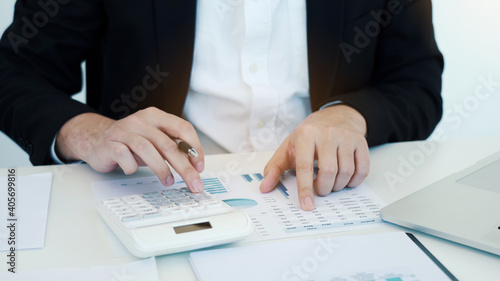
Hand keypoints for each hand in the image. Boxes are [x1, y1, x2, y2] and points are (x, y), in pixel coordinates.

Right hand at [55, 107, 204, 191]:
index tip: (199, 166)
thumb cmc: (130, 141)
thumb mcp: (154, 141)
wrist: (96, 138)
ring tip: (168, 181)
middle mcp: (141, 121)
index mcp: (156, 116)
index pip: (183, 128)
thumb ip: (172, 148)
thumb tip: (194, 165)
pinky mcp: (110, 144)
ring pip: (147, 149)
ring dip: (162, 169)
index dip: (194, 148)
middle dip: (184, 167)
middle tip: (193, 182)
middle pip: (168, 144)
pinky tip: (133, 171)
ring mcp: (124, 131)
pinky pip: (124, 156)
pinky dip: (132, 167)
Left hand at [259, 105, 369, 210]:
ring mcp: (346, 137)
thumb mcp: (288, 148)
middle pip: (329, 171)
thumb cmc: (309, 136)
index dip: (306, 189)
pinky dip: (354, 181)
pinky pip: (362, 169)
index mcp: (306, 135)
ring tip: (331, 183)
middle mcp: (327, 134)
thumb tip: (264, 188)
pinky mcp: (360, 142)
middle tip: (320, 189)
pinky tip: (346, 180)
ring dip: (338, 186)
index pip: (304, 166)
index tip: (307, 205)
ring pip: (346, 171)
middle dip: (324, 188)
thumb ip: (274, 168)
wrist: (334, 117)